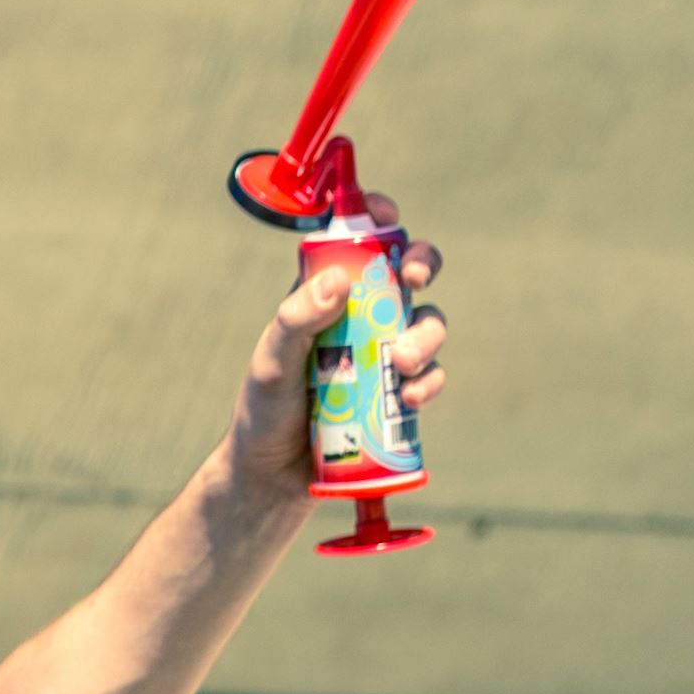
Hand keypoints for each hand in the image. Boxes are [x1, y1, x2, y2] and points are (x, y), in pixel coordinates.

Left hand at [226, 197, 446, 511]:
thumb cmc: (263, 412)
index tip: (388, 215)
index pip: (354, 244)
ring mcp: (382, 353)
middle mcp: (359, 318)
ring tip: (402, 362)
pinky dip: (428, 382)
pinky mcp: (396, 392)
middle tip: (416, 276)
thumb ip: (297, 320)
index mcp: (324, 297)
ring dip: (428, 334)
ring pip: (427, 322)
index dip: (376, 219)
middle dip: (423, 262)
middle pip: (408, 271)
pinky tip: (409, 398)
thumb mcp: (271, 363)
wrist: (273, 478)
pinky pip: (429, 374)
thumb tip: (339, 280)